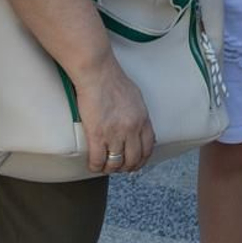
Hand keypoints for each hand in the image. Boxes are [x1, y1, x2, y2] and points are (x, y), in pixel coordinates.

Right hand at [75, 56, 154, 173]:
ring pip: (116, 163)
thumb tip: (140, 127)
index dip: (141, 160)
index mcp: (143, 119)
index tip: (135, 164)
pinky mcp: (97, 135)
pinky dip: (95, 166)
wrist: (97, 73)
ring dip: (110, 169)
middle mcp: (132, 129)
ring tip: (105, 167)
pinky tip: (93, 165)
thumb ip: (140, 115)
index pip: (148, 148)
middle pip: (133, 159)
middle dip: (126, 168)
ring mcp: (115, 133)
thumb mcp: (136, 98)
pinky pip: (98, 161)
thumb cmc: (113, 80)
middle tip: (119, 168)